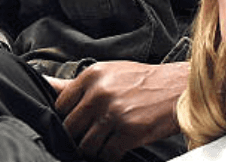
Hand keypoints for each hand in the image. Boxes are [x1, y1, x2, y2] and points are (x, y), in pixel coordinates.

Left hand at [50, 61, 188, 161]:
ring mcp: (114, 113)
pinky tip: (122, 144)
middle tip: (99, 132)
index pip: (60, 107)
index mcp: (93, 75)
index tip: (84, 120)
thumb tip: (43, 83)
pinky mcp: (129, 131)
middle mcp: (101, 93)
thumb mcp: (110, 73)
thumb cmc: (145, 81)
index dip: (71, 118)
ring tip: (112, 138)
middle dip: (82, 135)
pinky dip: (112, 155)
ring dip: (97, 148)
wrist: (182, 87)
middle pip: (70, 129)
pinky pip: (106, 155)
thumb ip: (75, 84)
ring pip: (86, 146)